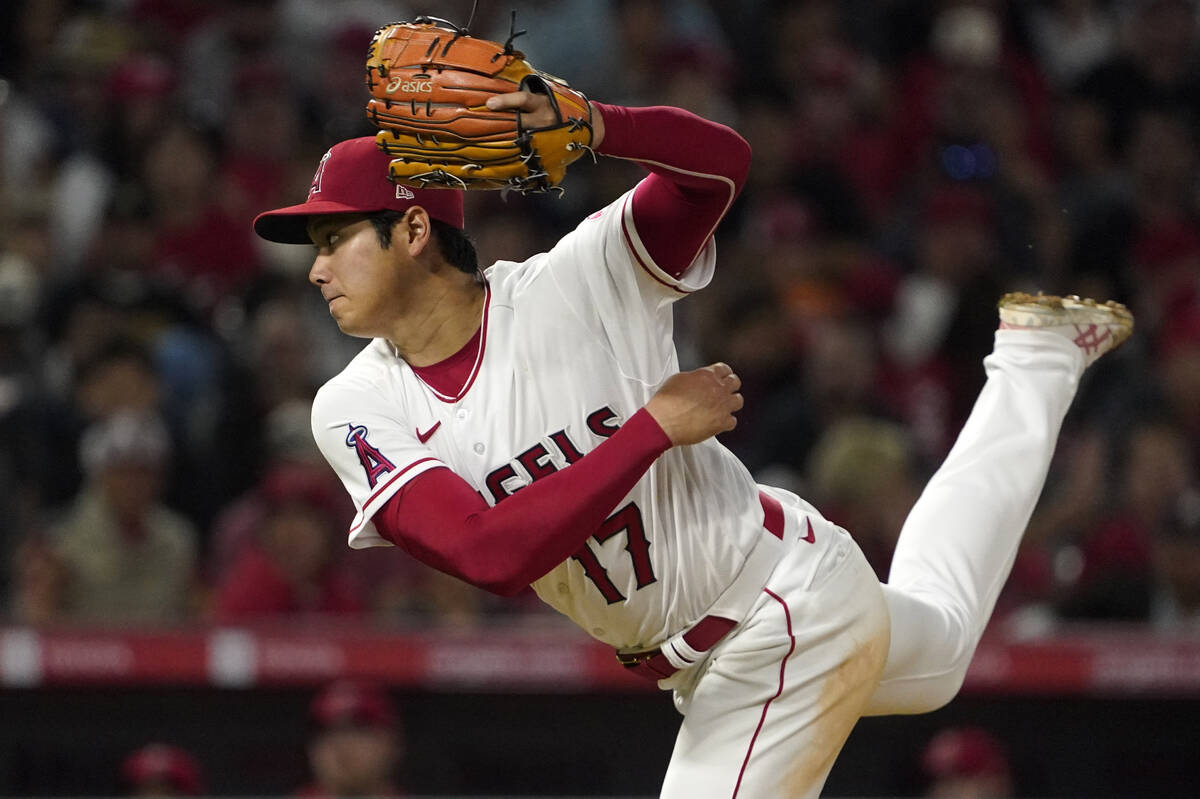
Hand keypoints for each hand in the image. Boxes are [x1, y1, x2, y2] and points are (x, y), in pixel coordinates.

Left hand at [485, 91, 605, 147]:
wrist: (587, 124)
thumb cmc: (563, 104)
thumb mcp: (550, 93)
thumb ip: (530, 93)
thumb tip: (505, 86)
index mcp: (544, 104)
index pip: (523, 100)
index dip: (506, 101)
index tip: (489, 103)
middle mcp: (544, 121)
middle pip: (517, 123)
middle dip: (499, 123)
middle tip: (479, 124)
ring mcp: (544, 137)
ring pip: (520, 139)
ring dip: (503, 139)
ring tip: (484, 140)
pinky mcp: (547, 149)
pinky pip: (527, 152)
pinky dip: (514, 153)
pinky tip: (499, 156)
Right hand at [645, 363, 742, 445]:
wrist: (663, 421)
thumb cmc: (666, 402)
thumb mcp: (678, 379)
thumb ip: (695, 377)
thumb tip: (699, 380)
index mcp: (707, 376)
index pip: (724, 369)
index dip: (724, 373)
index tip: (724, 377)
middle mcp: (718, 389)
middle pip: (735, 382)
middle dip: (730, 386)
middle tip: (725, 391)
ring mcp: (722, 406)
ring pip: (738, 400)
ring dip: (731, 403)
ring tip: (723, 406)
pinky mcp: (722, 423)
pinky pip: (733, 421)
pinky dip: (726, 422)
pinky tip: (719, 422)